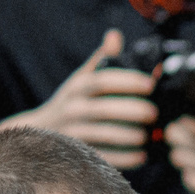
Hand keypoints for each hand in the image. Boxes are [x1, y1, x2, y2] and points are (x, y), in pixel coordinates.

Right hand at [0, 29, 156, 168]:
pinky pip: (102, 157)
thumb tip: (115, 35)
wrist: (40, 131)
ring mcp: (73, 132)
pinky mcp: (77, 153)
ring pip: (103, 134)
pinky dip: (124, 158)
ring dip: (129, 136)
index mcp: (78, 86)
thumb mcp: (81, 78)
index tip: (150, 83)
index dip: (127, 81)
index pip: (102, 80)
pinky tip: (141, 156)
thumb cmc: (71, 101)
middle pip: (104, 109)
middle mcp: (73, 108)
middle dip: (132, 110)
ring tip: (148, 136)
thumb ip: (102, 59)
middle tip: (154, 113)